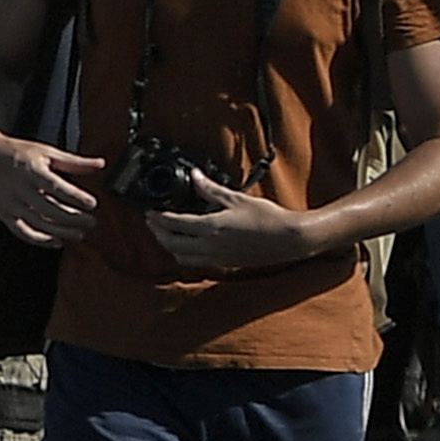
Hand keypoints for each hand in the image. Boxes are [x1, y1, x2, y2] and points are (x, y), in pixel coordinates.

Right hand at [0, 131, 99, 247]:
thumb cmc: (17, 152)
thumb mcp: (46, 152)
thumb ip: (73, 162)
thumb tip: (101, 165)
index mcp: (32, 171)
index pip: (56, 188)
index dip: (75, 197)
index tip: (93, 204)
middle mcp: (19, 189)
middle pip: (49, 209)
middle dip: (72, 218)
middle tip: (92, 222)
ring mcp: (10, 203)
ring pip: (37, 223)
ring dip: (60, 232)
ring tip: (79, 235)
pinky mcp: (3, 213)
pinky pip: (21, 231)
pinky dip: (39, 240)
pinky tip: (56, 242)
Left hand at [143, 170, 312, 272]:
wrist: (290, 239)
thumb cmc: (268, 218)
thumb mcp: (237, 198)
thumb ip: (211, 190)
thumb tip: (195, 176)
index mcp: (211, 228)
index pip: (174, 224)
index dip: (158, 218)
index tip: (149, 212)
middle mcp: (209, 246)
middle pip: (170, 243)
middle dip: (157, 233)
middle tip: (152, 222)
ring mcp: (215, 258)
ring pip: (180, 256)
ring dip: (169, 246)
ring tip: (165, 233)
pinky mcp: (223, 263)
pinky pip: (195, 262)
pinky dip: (184, 254)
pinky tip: (187, 245)